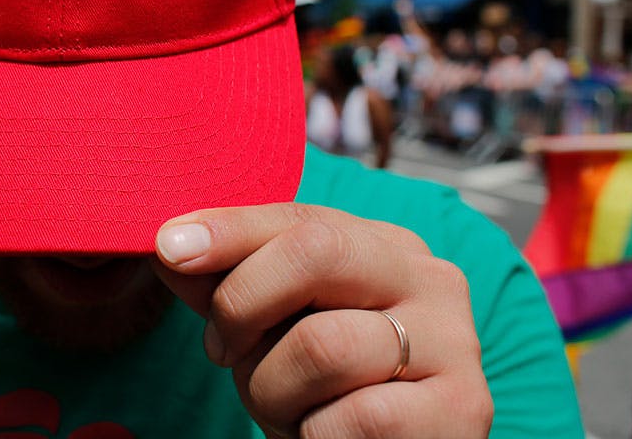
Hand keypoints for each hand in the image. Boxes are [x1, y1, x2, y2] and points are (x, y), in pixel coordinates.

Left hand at [154, 203, 492, 438]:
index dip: (227, 229)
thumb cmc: (321, 392)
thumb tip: (168, 241)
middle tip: (223, 350)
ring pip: (324, 344)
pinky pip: (356, 416)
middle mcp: (429, 279)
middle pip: (315, 252)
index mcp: (383, 246)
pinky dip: (316, 435)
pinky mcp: (464, 410)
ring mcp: (455, 343)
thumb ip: (223, 284)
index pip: (298, 215)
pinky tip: (326, 438)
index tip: (169, 247)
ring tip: (285, 409)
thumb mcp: (268, 329)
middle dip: (244, 303)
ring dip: (273, 389)